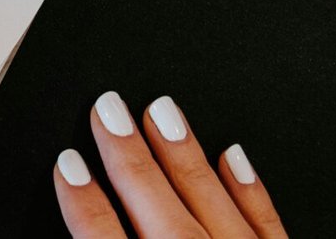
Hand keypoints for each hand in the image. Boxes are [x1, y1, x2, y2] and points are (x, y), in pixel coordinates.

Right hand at [53, 93, 285, 237]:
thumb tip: (83, 228)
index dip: (82, 201)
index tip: (68, 165)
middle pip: (154, 207)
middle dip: (127, 155)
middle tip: (109, 109)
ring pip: (209, 202)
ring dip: (182, 154)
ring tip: (162, 110)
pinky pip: (267, 226)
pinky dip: (249, 190)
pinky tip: (234, 157)